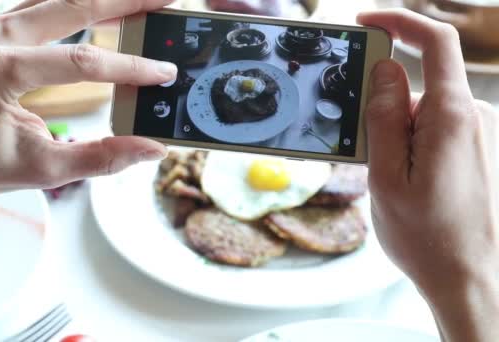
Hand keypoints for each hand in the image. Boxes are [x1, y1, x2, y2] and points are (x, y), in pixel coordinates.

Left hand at [0, 0, 175, 269]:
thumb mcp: (44, 168)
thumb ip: (103, 157)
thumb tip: (153, 148)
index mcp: (1, 70)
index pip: (84, 62)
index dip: (131, 67)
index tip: (166, 71)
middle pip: (76, 6)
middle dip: (129, 2)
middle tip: (169, 0)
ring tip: (148, 0)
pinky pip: (46, 4)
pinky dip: (81, 5)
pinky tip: (108, 6)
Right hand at [359, 9, 498, 340]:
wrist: (473, 278)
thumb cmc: (427, 236)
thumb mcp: (385, 177)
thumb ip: (383, 118)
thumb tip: (384, 71)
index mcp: (452, 118)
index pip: (435, 42)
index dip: (399, 21)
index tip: (367, 23)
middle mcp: (476, 118)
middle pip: (420, 85)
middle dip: (385, 107)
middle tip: (368, 152)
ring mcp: (482, 135)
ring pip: (426, 112)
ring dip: (399, 133)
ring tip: (392, 181)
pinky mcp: (480, 151)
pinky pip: (439, 130)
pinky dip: (415, 144)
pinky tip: (409, 183)